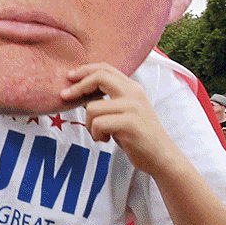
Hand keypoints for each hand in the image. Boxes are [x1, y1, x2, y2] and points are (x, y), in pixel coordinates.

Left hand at [62, 64, 181, 177]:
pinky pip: (98, 124)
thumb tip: (78, 93)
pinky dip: (96, 134)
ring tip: (100, 134)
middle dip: (77, 87)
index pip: (105, 68)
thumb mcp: (123, 112)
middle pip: (99, 77)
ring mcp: (133, 107)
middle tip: (64, 96)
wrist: (161, 156)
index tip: (69, 77)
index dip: (84, 70)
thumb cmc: (137, 136)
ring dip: (90, 124)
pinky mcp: (130, 123)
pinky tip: (106, 140)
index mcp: (132, 88)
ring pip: (93, 107)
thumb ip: (107, 100)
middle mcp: (134, 93)